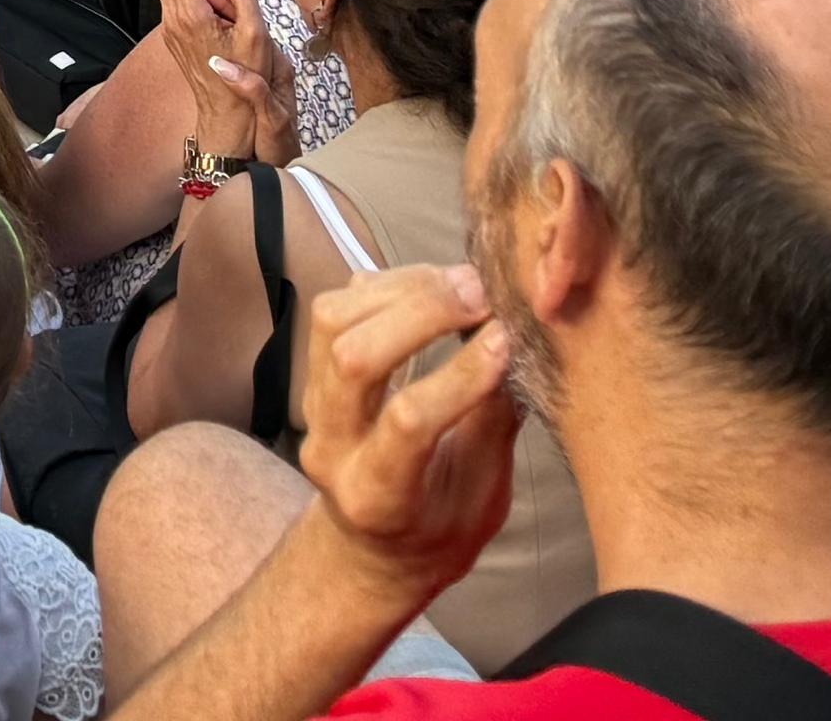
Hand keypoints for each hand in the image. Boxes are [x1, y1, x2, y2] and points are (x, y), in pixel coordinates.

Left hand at [288, 262, 526, 613]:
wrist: (375, 546)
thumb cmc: (441, 529)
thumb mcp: (483, 498)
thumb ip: (494, 424)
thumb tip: (519, 344)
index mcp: (377, 496)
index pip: (408, 421)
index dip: (460, 374)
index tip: (507, 339)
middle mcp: (331, 448)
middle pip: (355, 358)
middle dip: (422, 313)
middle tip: (482, 295)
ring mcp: (312, 406)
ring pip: (333, 321)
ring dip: (400, 288)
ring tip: (460, 284)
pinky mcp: (313, 373)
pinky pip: (334, 310)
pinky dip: (384, 285)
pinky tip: (430, 286)